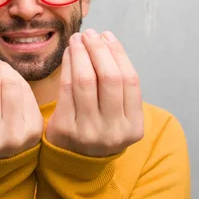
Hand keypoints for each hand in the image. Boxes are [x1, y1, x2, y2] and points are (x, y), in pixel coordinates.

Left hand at [45, 29, 143, 156]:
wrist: (74, 164)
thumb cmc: (98, 129)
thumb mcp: (118, 116)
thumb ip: (118, 87)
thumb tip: (106, 41)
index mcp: (133, 127)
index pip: (130, 81)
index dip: (118, 53)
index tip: (108, 36)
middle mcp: (114, 131)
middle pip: (109, 78)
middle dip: (99, 49)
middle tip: (90, 33)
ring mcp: (89, 132)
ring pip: (86, 80)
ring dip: (81, 53)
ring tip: (78, 39)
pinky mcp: (65, 129)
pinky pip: (66, 88)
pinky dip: (68, 66)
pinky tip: (68, 54)